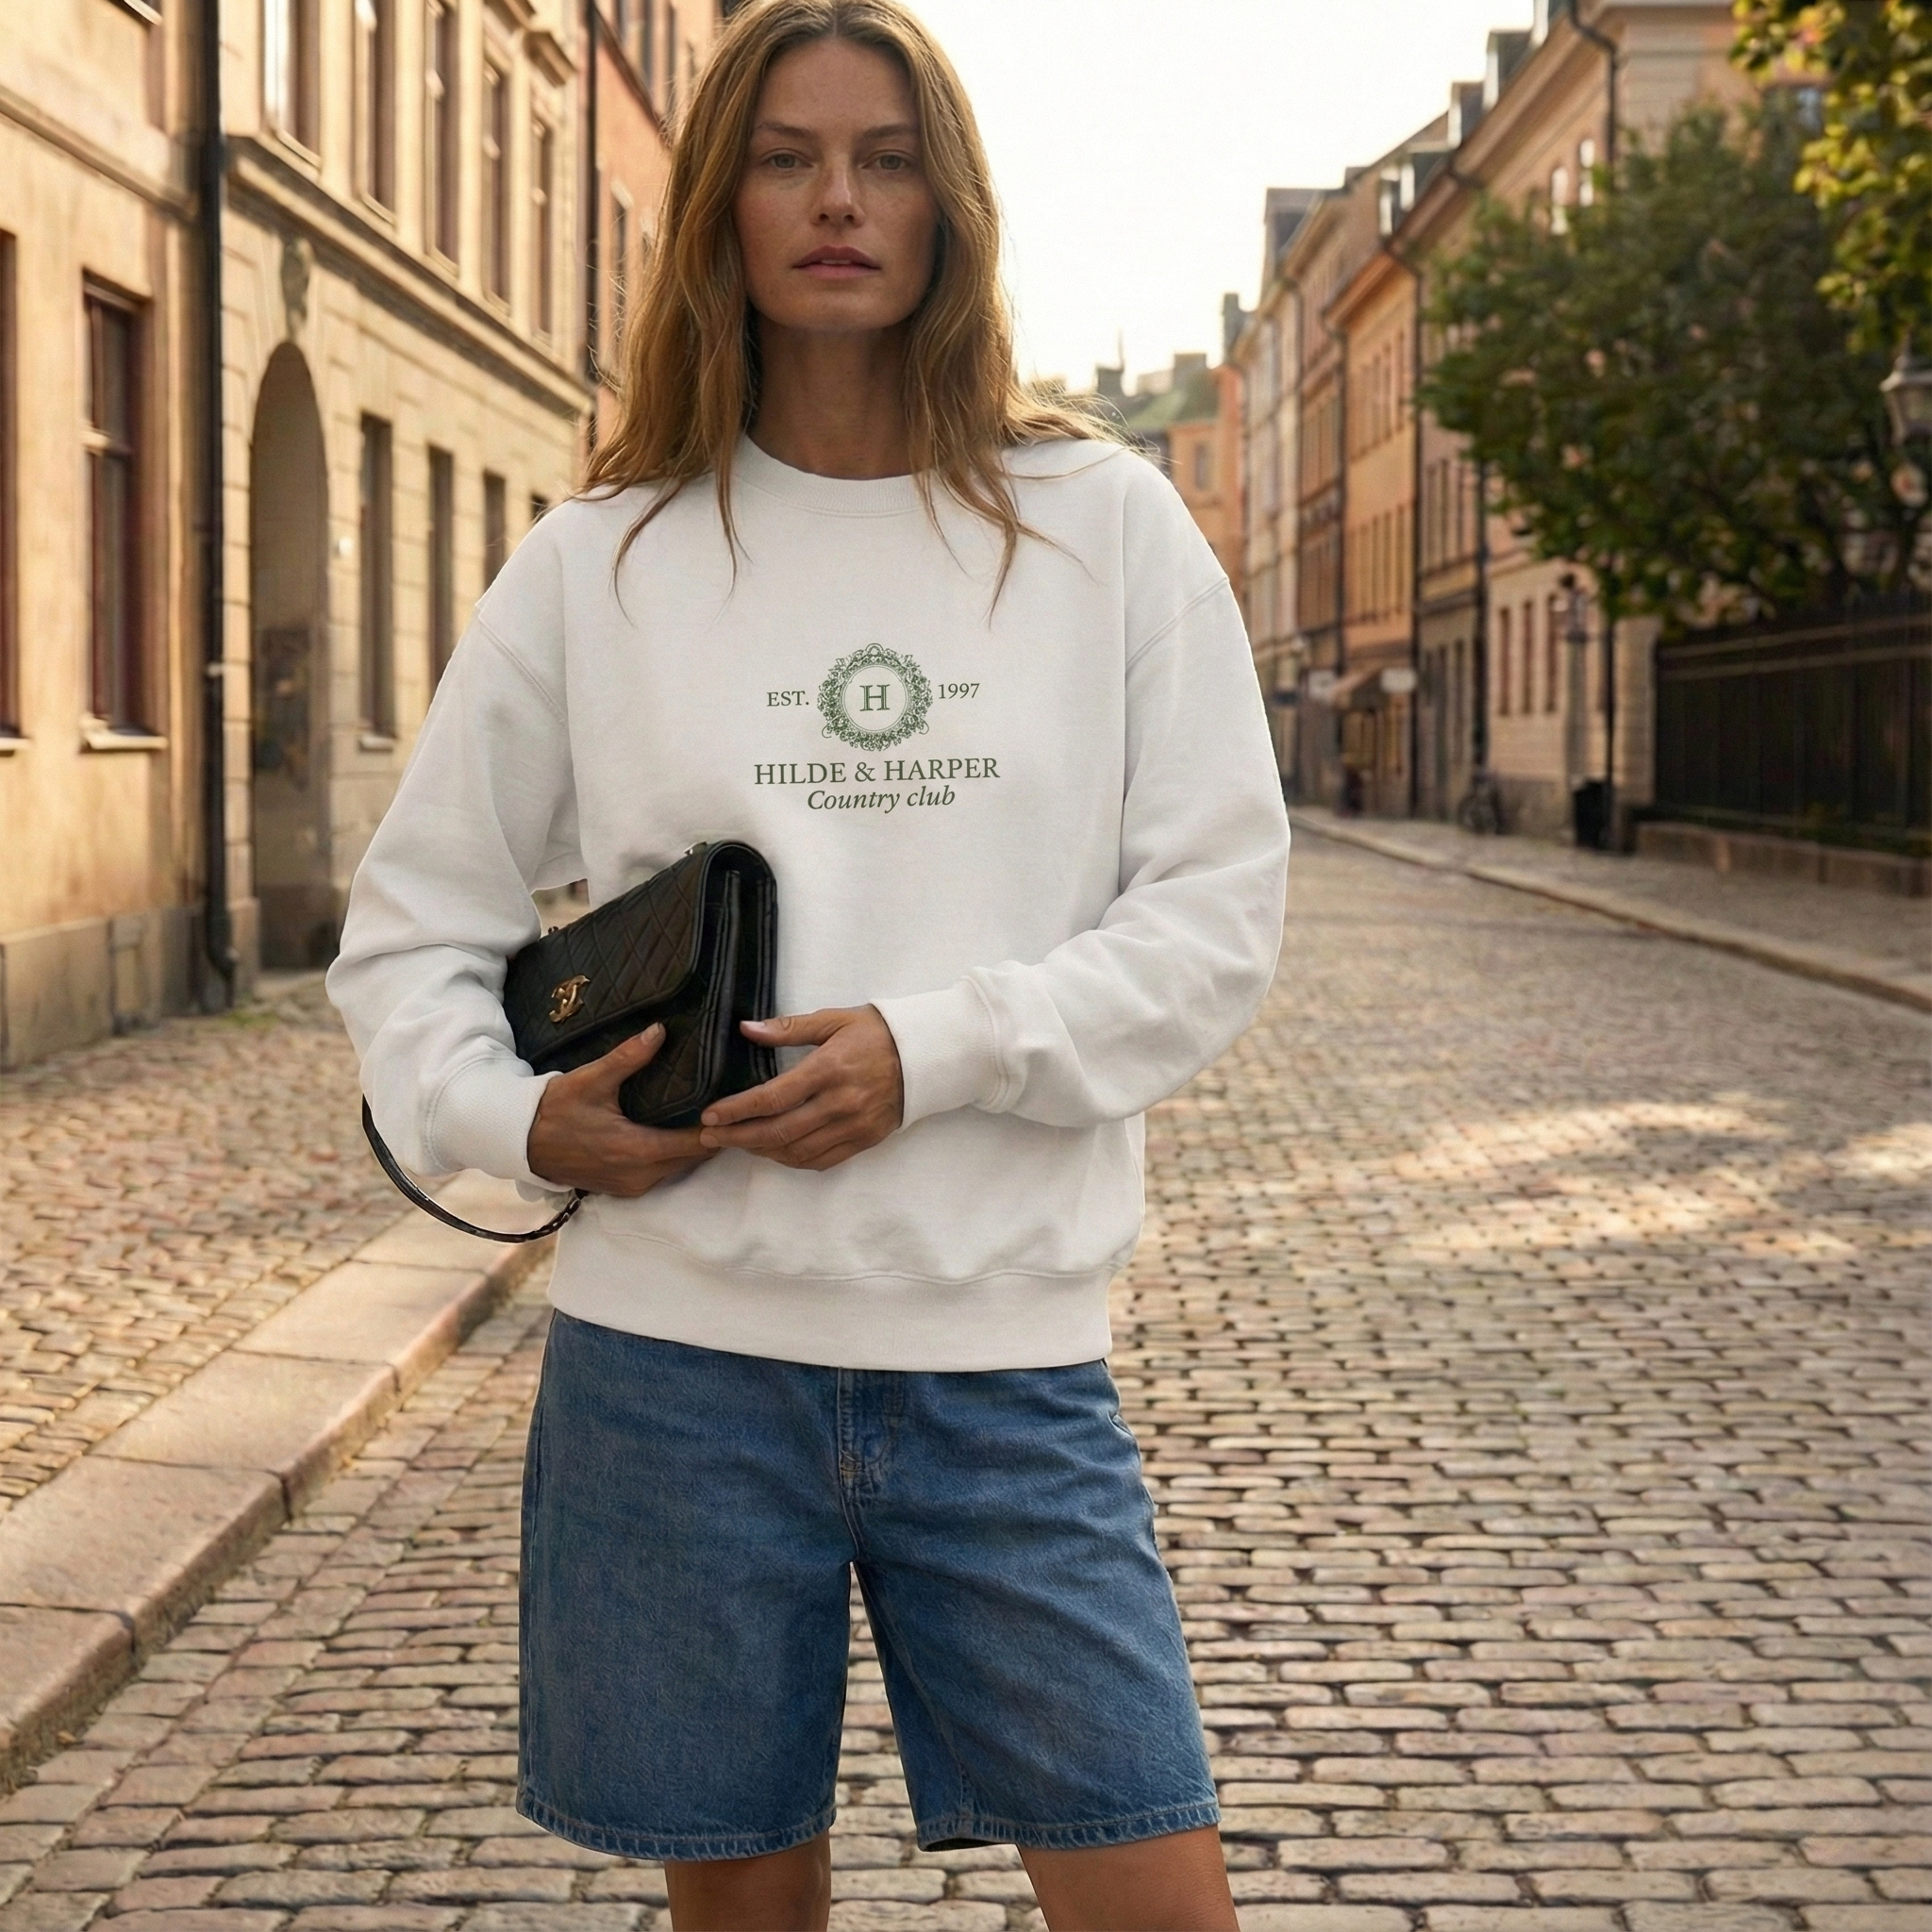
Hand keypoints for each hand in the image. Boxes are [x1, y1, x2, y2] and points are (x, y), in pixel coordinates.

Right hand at [527, 1024, 714, 1196]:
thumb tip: (660, 1030)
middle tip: (730, 1105)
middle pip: (694, 1158)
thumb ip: (628, 1057)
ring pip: (679, 1168)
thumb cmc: (555, 1111)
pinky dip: (675, 1157)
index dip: (719, 1125)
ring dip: (695, 1147)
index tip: (736, 1104)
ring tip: (712, 1115)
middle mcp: (640, 1175)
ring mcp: (632, 1186)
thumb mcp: (591, 1080)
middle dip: (713, 1135)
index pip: (696, 1143)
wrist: (520, 1143)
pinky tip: (680, 1132)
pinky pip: (662, 1174)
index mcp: (638, 1150)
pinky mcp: (623, 1189)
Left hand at [697, 1006, 903, 1171]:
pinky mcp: (864, 1140)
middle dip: (739, 1137)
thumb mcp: (832, 1020)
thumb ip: (788, 1028)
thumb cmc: (876, 1032)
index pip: (772, 1098)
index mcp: (828, 1069)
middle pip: (778, 1132)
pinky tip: (775, 1152)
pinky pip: (821, 1160)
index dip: (736, 1110)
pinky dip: (792, 1160)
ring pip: (797, 1151)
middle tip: (711, 1137)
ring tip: (738, 1142)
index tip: (710, 1116)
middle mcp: (840, 1103)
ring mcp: (854, 1125)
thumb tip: (747, 1029)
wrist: (926, 1054)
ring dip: (762, 1151)